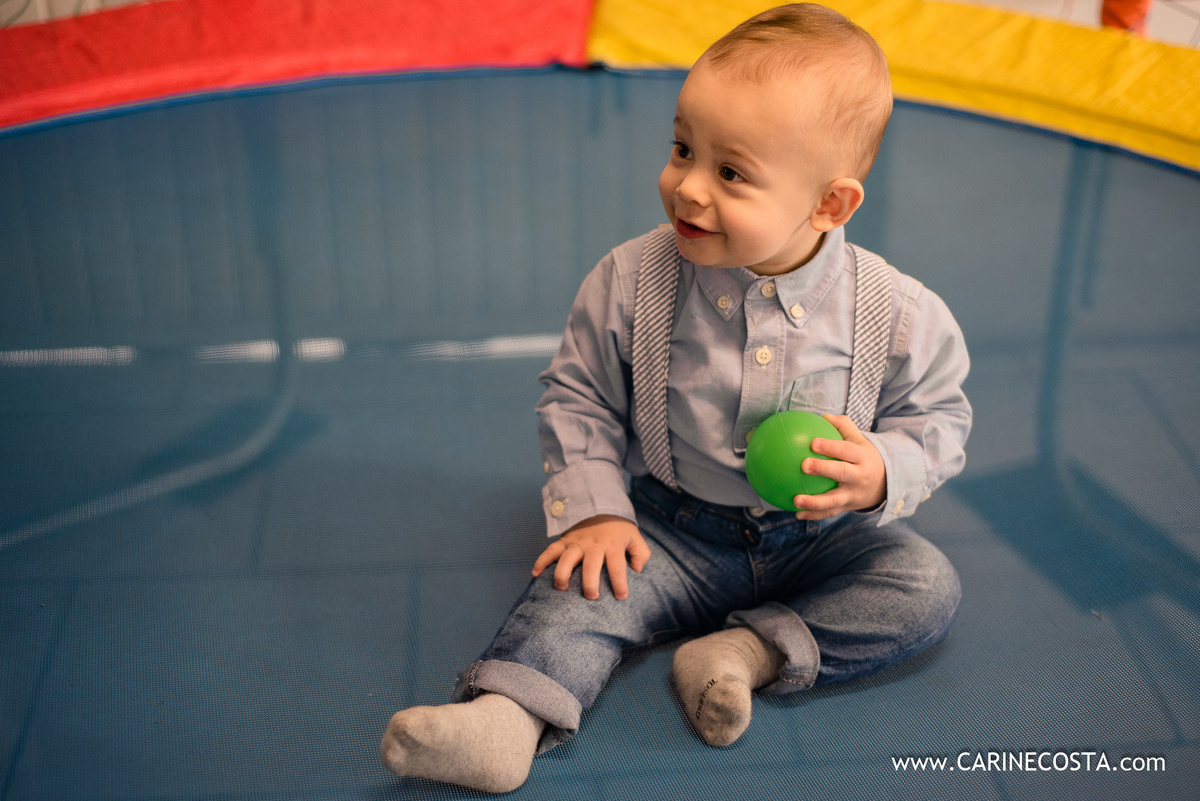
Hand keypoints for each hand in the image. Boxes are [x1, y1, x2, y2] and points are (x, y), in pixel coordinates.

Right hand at [531, 514, 650, 599]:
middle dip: (589, 582)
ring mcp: (577, 542)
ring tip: (561, 588)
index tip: (621, 596)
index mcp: (613, 545)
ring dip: (563, 573)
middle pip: (591, 564)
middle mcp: (594, 544)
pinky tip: (535, 573)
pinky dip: (541, 560)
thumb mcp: (635, 538)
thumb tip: (638, 571)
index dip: (620, 582)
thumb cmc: (619, 529)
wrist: (600, 505)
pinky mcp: (565, 540)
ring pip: (567, 558)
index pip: (617, 566)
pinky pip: (550, 550)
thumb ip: (641, 554)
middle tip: (591, 596)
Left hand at [793, 414, 886, 519]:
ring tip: (796, 500)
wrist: (885, 482)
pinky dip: (814, 515)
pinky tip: (796, 513)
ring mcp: (854, 494)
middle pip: (842, 473)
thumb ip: (843, 426)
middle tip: (803, 465)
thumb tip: (823, 415)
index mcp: (862, 457)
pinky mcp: (848, 507)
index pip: (847, 450)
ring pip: (835, 499)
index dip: (831, 446)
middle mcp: (859, 476)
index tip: (813, 442)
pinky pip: (830, 512)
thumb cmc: (863, 456)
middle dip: (824, 469)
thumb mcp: (860, 440)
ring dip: (815, 502)